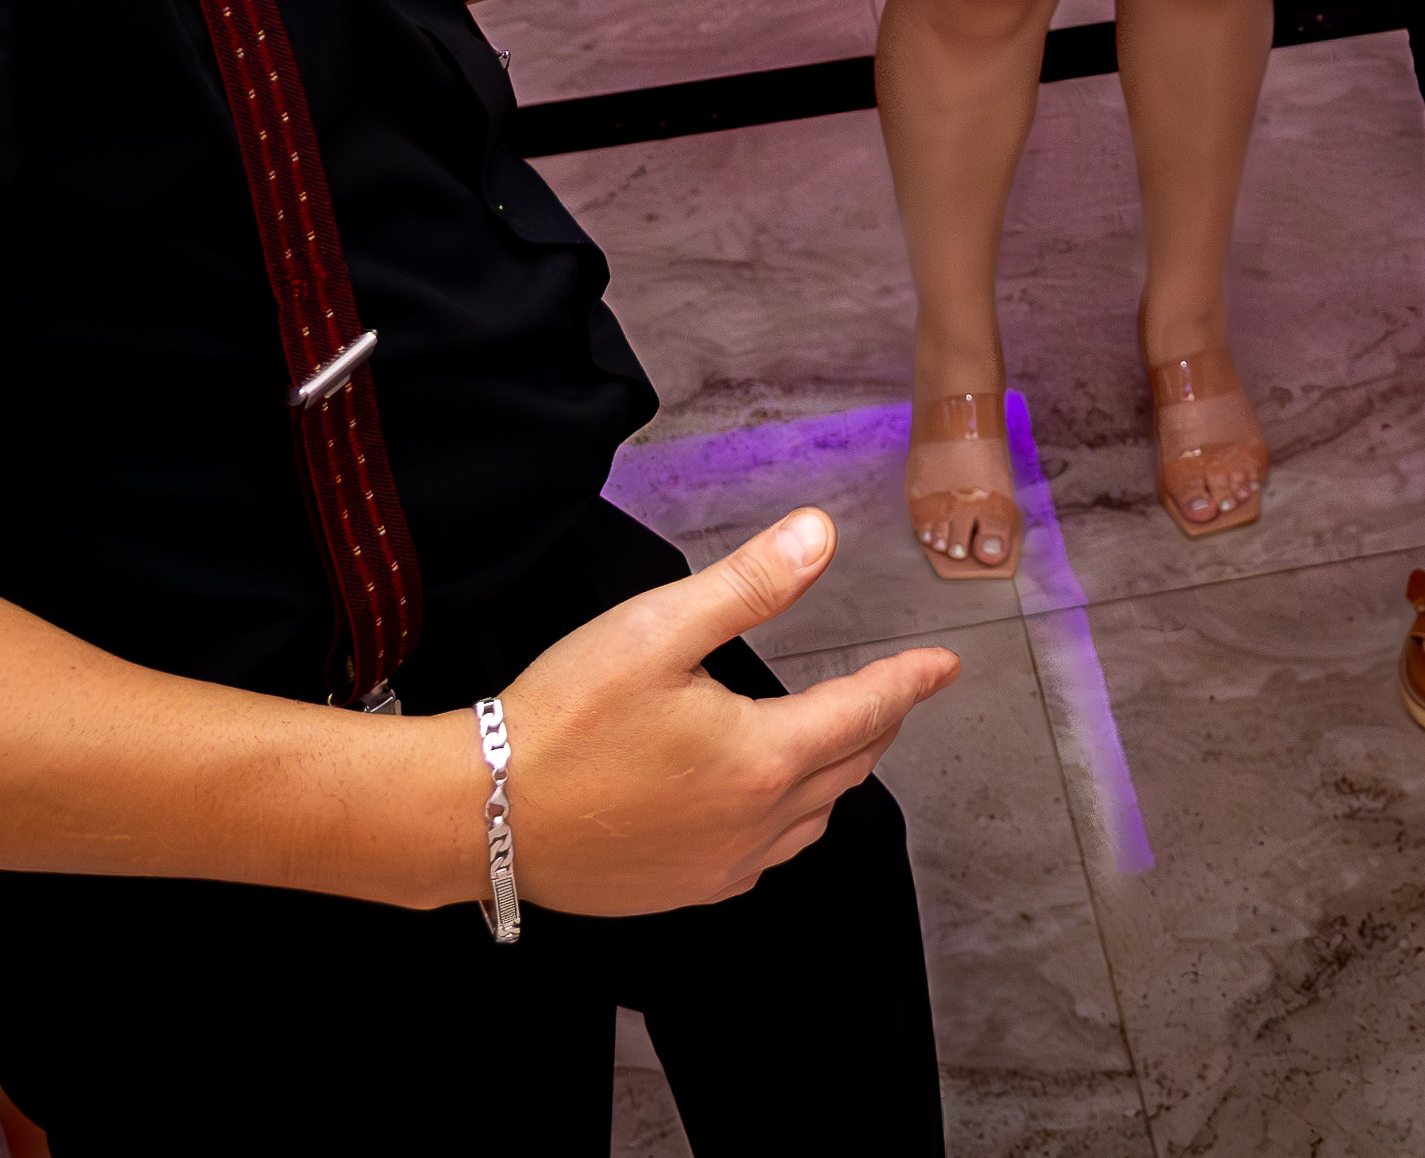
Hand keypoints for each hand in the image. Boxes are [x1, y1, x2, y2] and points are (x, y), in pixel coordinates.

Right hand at [489, 511, 960, 916]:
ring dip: (837, 776)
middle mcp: (756, 823)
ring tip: (839, 741)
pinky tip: (766, 802)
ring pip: (812, 820)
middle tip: (893, 694)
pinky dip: (789, 821)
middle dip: (878, 725)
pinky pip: (766, 857)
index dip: (908, 683)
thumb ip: (749, 584)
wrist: (481, 813)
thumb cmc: (562, 718)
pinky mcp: (685, 890)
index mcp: (762, 757)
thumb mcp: (656, 630)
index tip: (943, 665)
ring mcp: (721, 866)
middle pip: (848, 769)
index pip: (863, 713)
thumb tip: (820, 535)